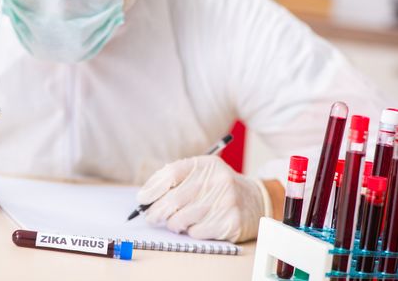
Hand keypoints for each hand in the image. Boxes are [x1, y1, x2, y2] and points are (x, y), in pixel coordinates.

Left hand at [137, 155, 268, 242]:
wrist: (256, 201)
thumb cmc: (218, 188)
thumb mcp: (201, 173)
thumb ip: (176, 179)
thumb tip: (145, 196)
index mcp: (206, 164)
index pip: (171, 173)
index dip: (152, 188)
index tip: (142, 199)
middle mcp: (217, 180)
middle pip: (173, 199)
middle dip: (156, 211)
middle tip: (151, 217)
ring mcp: (225, 201)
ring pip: (181, 219)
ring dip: (173, 223)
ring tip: (177, 220)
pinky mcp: (230, 222)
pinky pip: (196, 232)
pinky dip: (191, 231)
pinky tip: (198, 224)